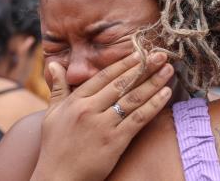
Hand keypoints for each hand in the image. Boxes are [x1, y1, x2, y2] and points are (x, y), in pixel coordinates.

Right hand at [31, 52, 173, 180]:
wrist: (58, 178)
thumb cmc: (55, 147)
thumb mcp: (52, 114)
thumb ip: (57, 88)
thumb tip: (54, 63)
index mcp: (76, 101)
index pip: (104, 76)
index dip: (124, 63)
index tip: (140, 52)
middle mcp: (89, 109)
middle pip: (122, 83)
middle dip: (144, 67)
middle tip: (161, 55)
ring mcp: (103, 125)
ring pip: (133, 98)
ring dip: (153, 82)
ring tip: (168, 71)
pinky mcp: (115, 141)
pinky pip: (139, 119)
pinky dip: (154, 105)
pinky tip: (166, 94)